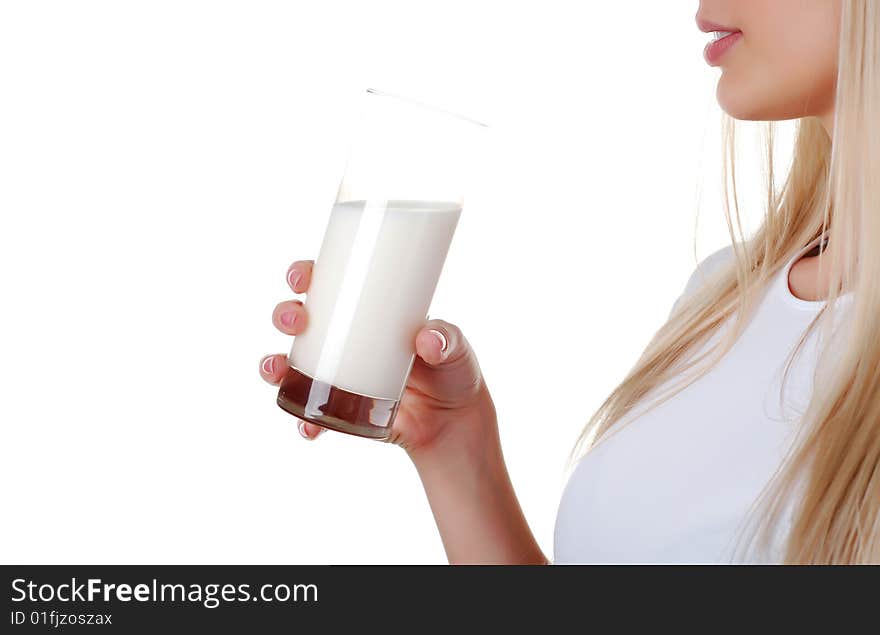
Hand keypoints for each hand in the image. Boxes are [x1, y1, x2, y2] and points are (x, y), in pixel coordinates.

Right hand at [259, 259, 497, 457]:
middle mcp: (344, 339)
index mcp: (367, 312)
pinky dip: (303, 420)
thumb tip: (428, 340)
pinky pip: (311, 413)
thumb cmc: (453, 371)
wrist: (454, 422)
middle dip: (285, 314)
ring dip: (274, 364)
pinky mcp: (342, 409)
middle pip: (299, 319)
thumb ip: (447, 339)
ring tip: (276, 370)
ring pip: (292, 364)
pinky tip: (307, 426)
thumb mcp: (455, 348)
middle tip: (296, 321)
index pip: (329, 285)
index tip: (300, 277)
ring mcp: (338, 375)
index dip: (305, 275)